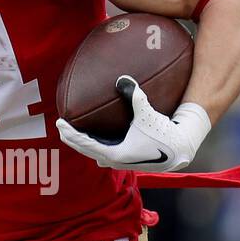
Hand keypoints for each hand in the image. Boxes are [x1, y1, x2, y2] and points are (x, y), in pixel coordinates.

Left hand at [55, 75, 210, 172]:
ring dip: (83, 144)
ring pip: (94, 154)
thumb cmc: (164, 133)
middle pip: (85, 150)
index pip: (84, 143)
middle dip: (72, 139)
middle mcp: (114, 160)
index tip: (59, 122)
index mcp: (114, 153)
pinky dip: (96, 145)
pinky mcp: (127, 159)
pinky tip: (97, 137)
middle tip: (61, 126)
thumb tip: (123, 78)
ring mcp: (120, 162)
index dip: (70, 132)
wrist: (180, 150)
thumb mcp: (148, 113)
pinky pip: (104, 152)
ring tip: (75, 133)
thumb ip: (134, 95)